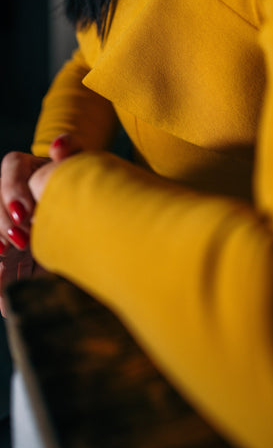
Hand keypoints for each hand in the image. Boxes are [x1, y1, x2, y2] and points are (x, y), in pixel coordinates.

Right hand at [0, 134, 81, 315]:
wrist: (88, 203)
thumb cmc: (80, 179)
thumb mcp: (79, 165)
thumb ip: (70, 153)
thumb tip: (59, 145)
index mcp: (24, 167)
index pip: (11, 170)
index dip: (12, 191)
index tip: (23, 212)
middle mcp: (12, 194)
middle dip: (2, 225)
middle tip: (16, 242)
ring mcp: (10, 222)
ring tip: (0, 272)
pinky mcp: (14, 249)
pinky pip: (4, 264)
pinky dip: (3, 281)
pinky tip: (3, 301)